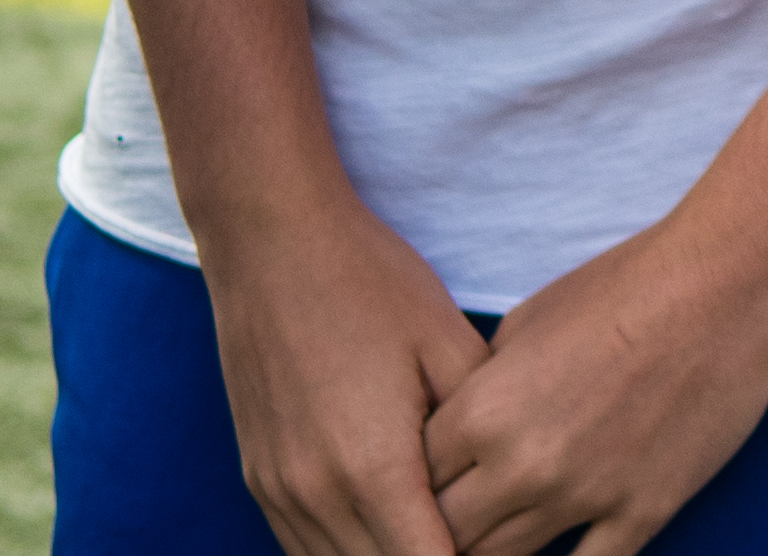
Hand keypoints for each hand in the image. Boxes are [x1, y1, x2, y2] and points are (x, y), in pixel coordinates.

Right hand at [195, 189, 484, 555]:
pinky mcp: (260, 477)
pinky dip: (347, 550)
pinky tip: (386, 529)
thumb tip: (507, 478)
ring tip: (439, 536)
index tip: (507, 547)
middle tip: (484, 541)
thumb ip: (479, 428)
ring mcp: (280, 490)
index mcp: (374, 466)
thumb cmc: (371, 283)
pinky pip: (304, 547)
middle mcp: (318, 493)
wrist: (272, 242)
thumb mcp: (449, 344)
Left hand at [422, 212, 767, 555]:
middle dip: (439, 531)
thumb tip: (462, 426)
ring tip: (495, 539)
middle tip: (450, 525)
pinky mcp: (641, 512)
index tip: (422, 489)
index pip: (411, 479)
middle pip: (445, 535)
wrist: (725, 286)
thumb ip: (484, 384)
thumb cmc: (625, 286)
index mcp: (484, 408)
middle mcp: (521, 464)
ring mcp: (583, 496)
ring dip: (490, 554)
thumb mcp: (528, 320)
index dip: (410, 486)